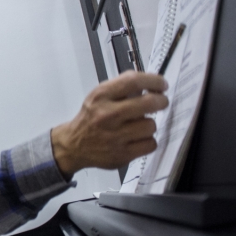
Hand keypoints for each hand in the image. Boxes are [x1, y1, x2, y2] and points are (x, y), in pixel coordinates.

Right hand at [51, 71, 168, 174]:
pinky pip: (151, 144)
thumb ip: (121, 87)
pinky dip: (148, 141)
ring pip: (151, 125)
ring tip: (139, 126)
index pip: (133, 81)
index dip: (153, 81)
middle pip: (149, 102)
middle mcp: (107, 115)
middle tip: (161, 102)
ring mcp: (115, 136)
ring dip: (149, 124)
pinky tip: (138, 139)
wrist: (74, 144)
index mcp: (101, 97)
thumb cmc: (91, 118)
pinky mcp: (122, 154)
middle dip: (161, 101)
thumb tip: (150, 83)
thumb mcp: (98, 96)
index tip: (162, 84)